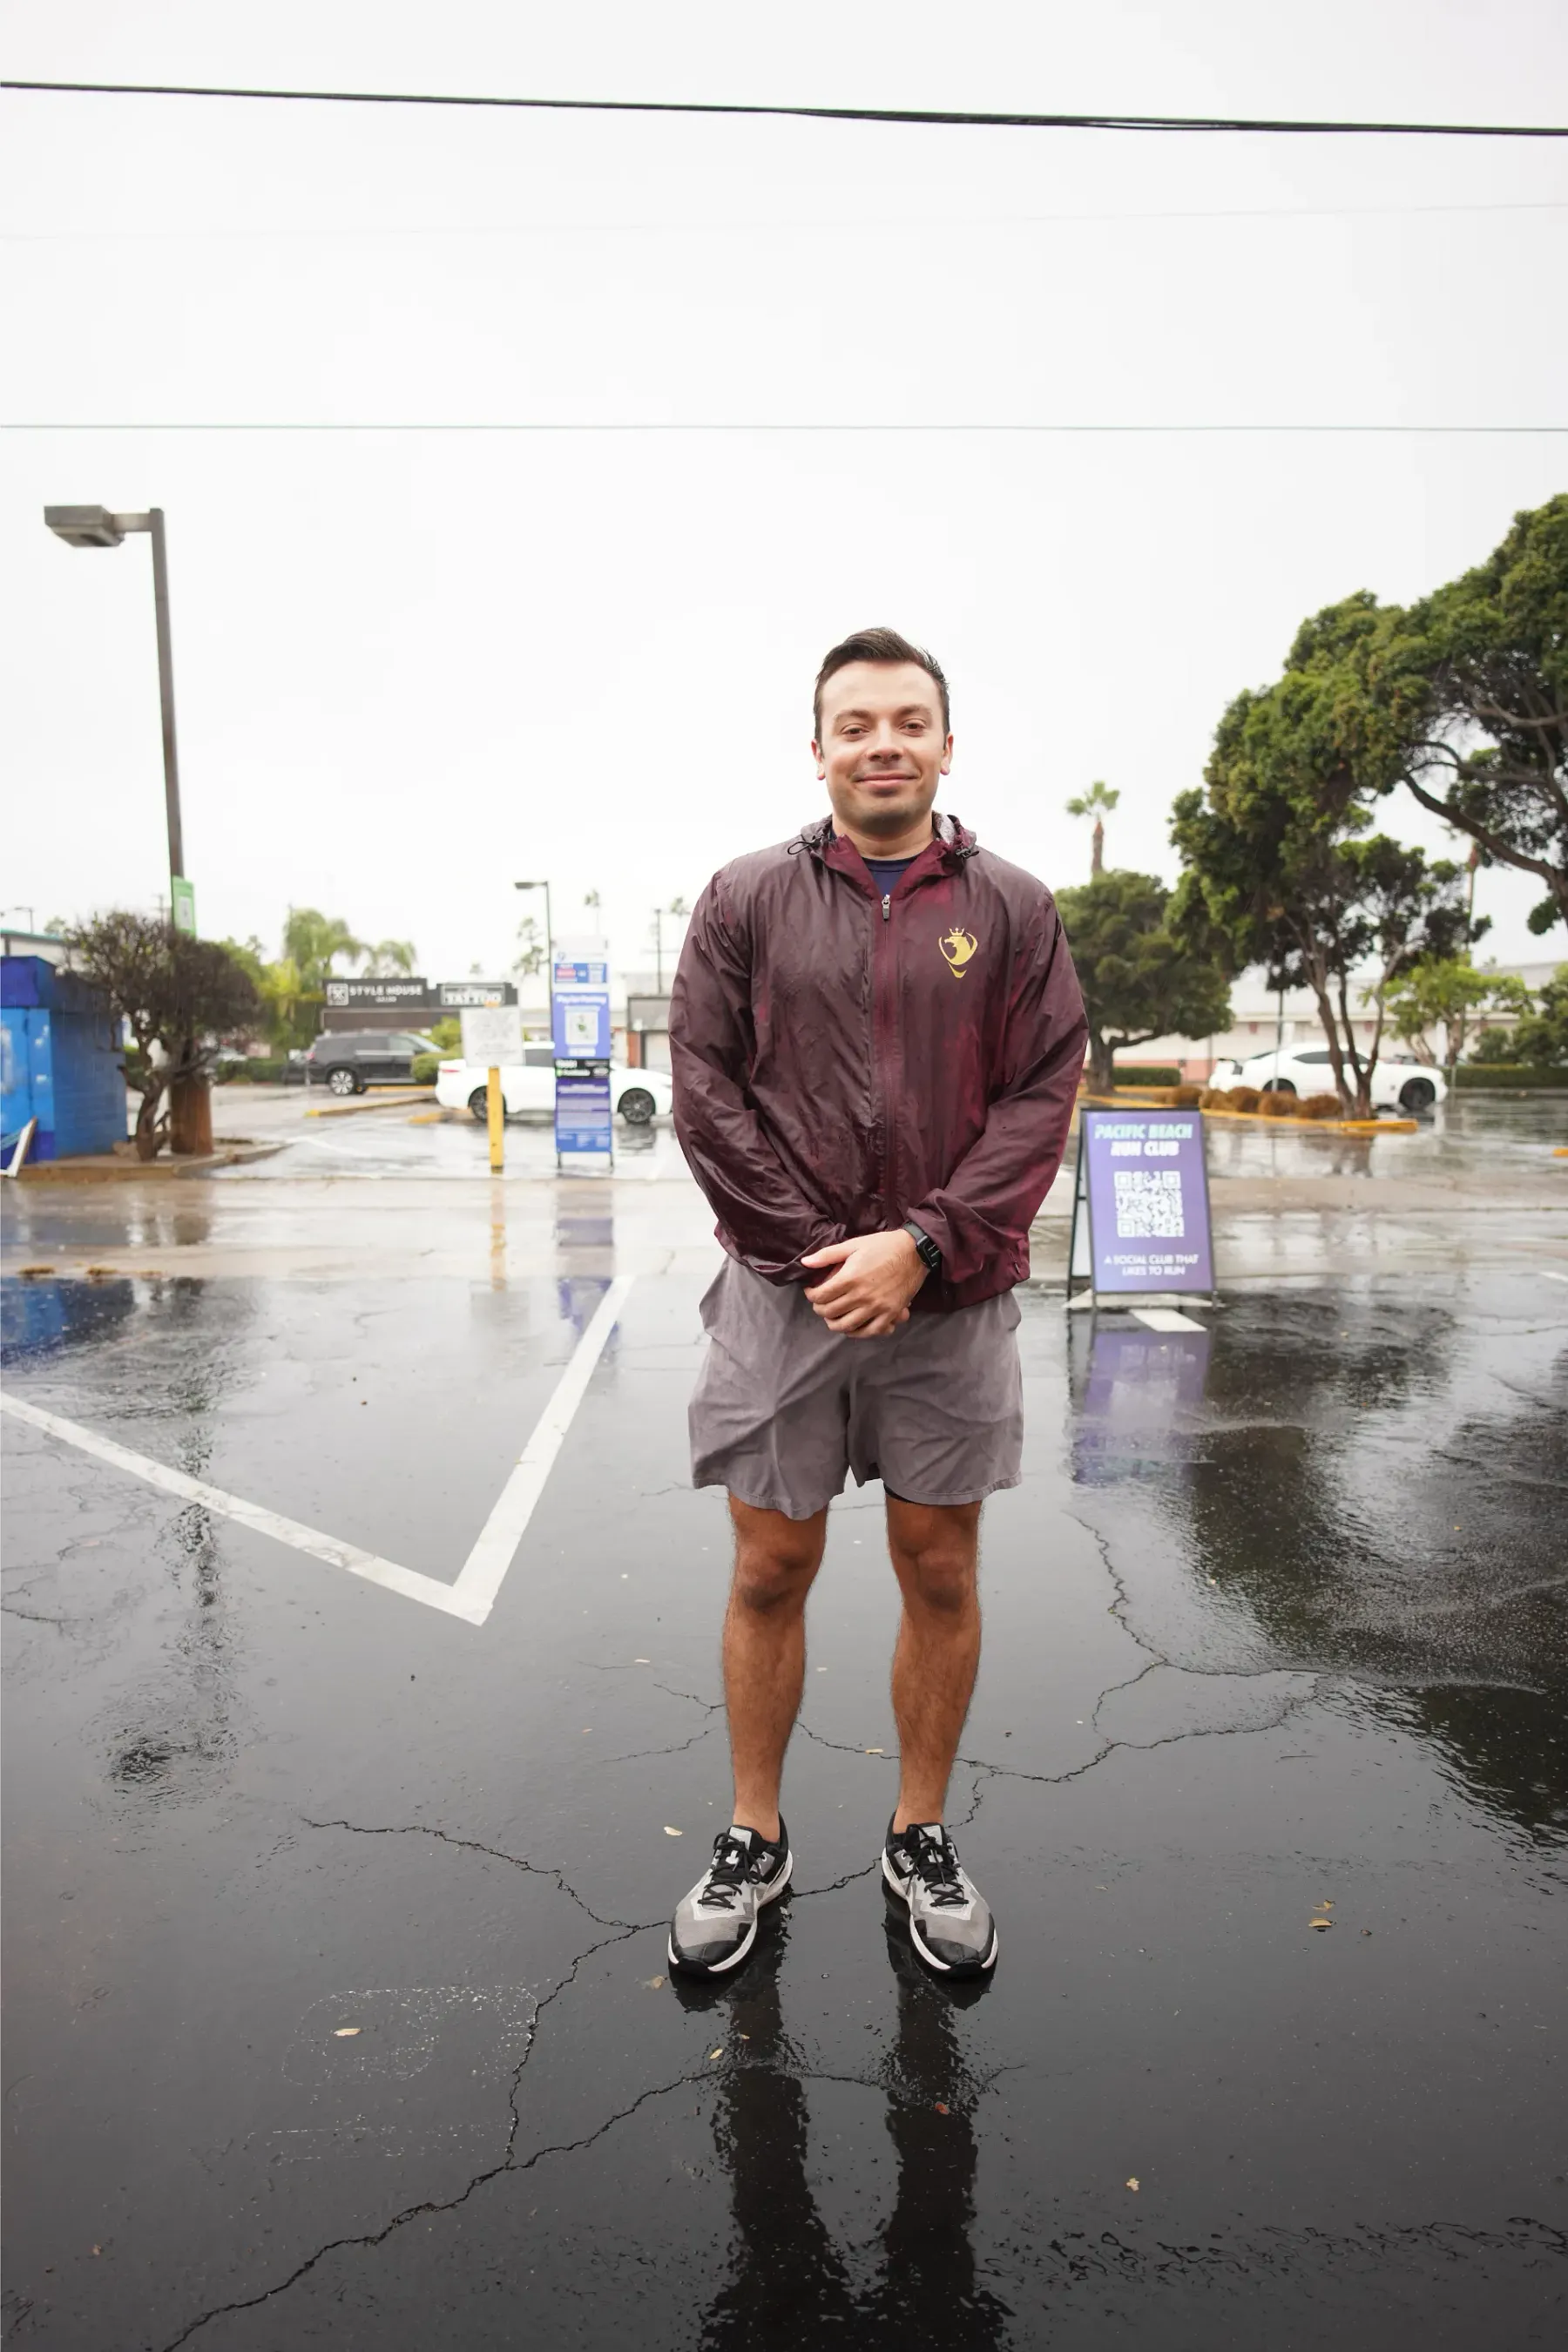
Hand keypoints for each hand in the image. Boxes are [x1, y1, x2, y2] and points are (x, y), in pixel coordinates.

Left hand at [801, 1229, 926, 1336]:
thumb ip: (827, 1255)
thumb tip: (805, 1263)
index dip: (811, 1295)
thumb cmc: (883, 1246)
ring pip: (846, 1326)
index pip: (821, 1296)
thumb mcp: (853, 1244)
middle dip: (820, 1308)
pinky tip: (853, 1327)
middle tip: (821, 1302)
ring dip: (834, 1323)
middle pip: (830, 1312)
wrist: (914, 1252)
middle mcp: (862, 1296)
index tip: (811, 1291)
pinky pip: (870, 1332)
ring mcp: (877, 1307)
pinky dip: (858, 1332)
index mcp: (850, 1278)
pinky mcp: (890, 1314)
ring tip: (833, 1316)